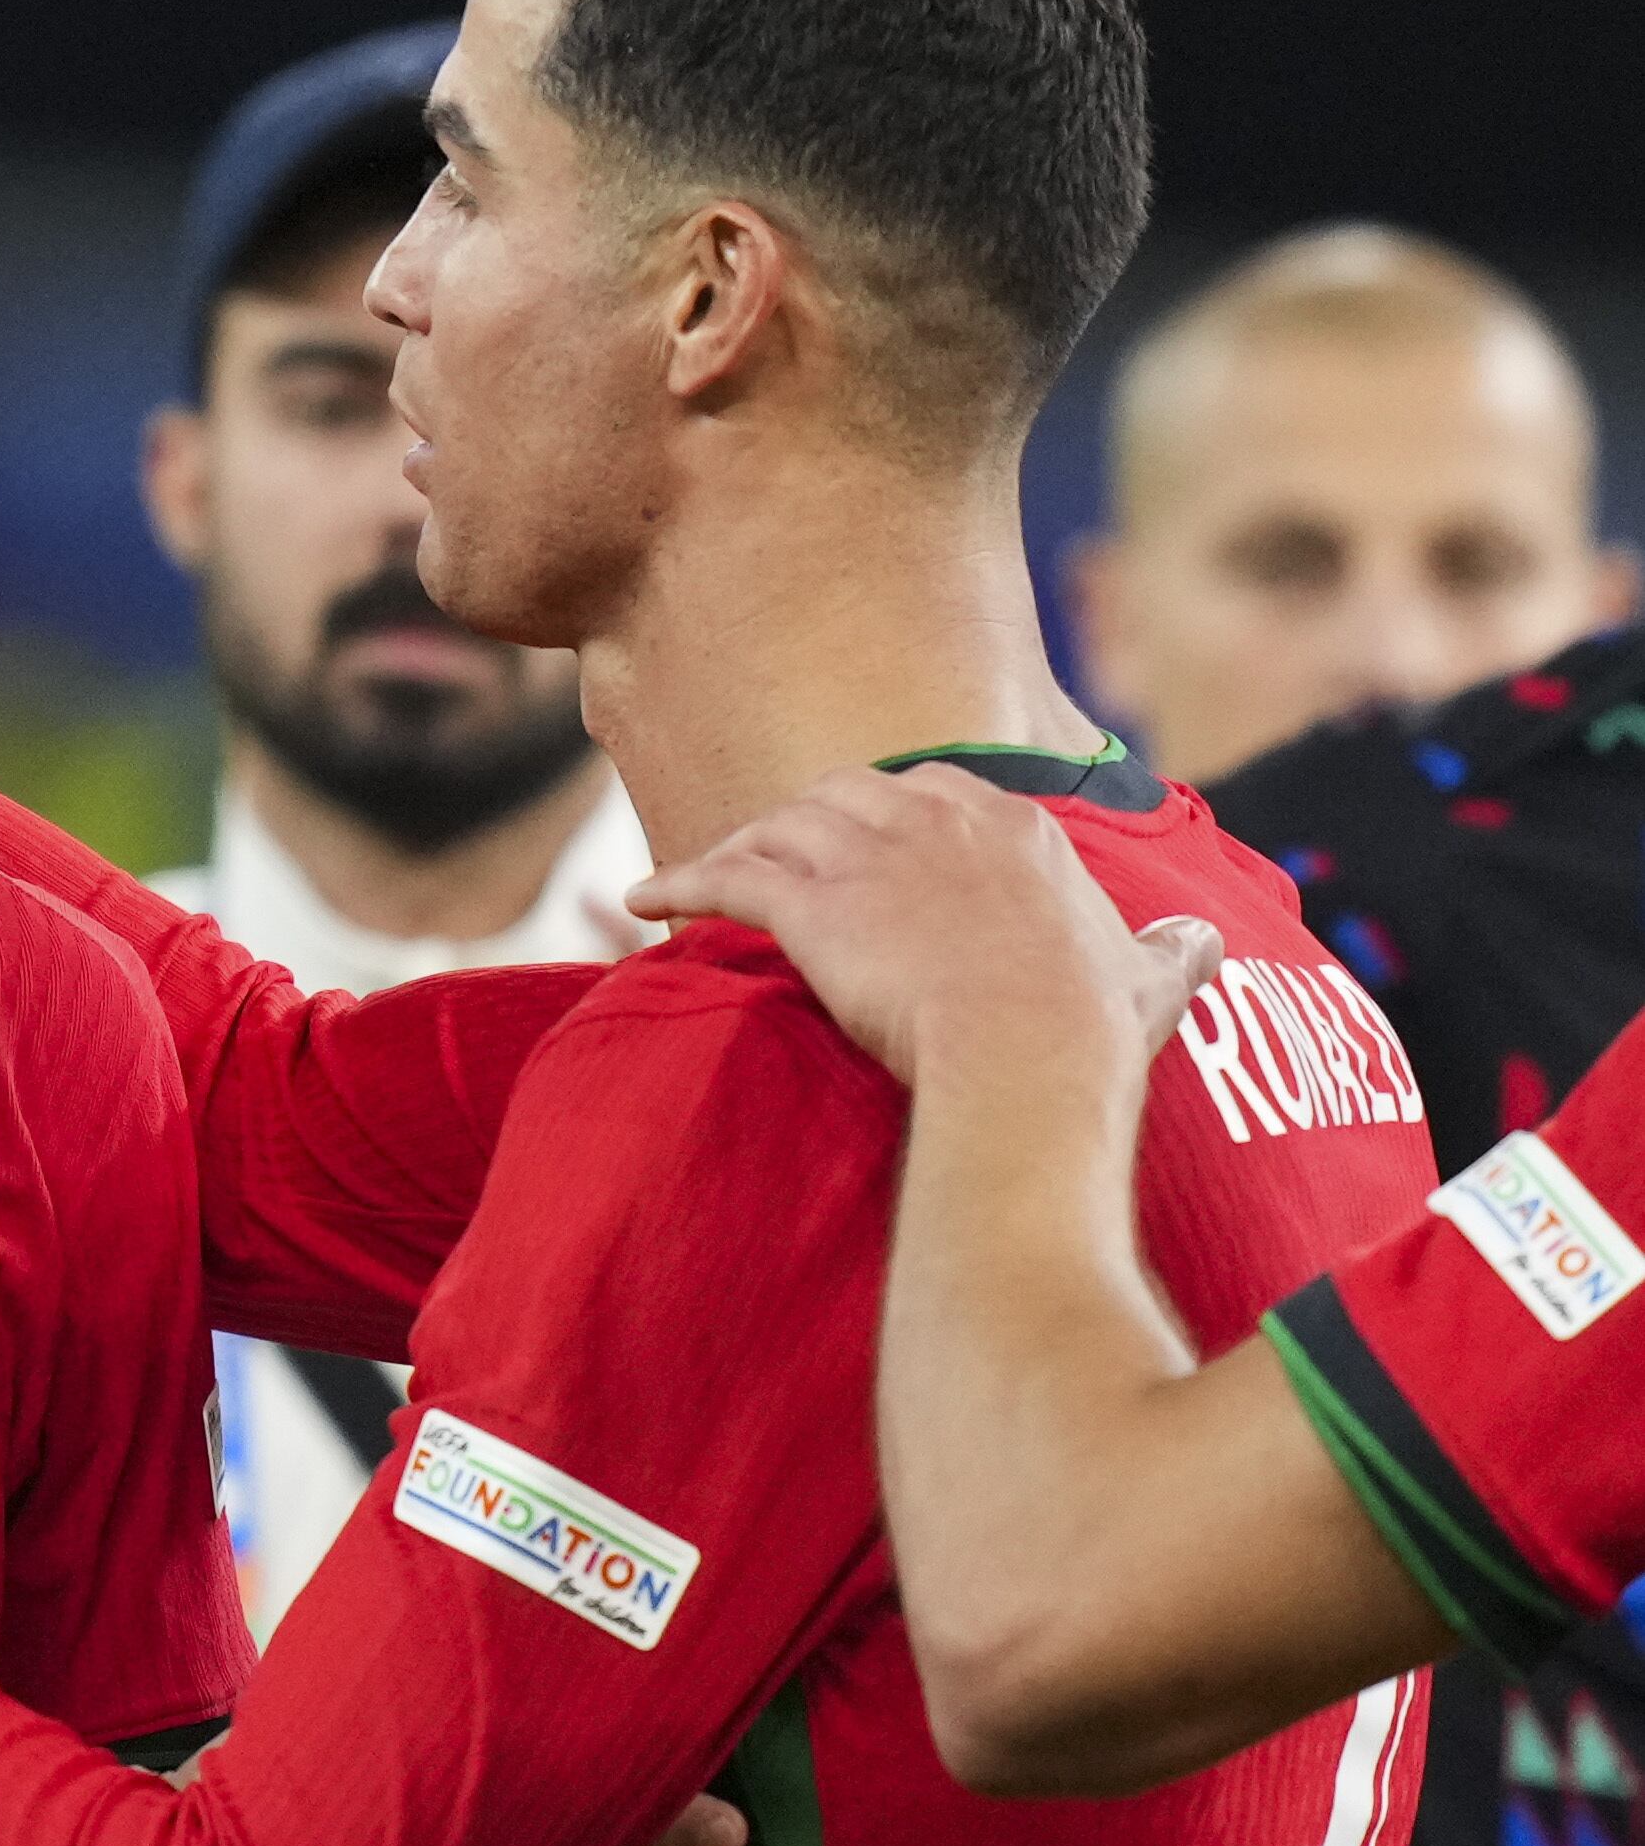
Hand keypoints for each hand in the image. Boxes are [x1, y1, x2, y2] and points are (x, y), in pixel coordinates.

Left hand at [624, 764, 1222, 1085]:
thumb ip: (1173, 950)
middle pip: (846, 792)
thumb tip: (1205, 940)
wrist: (1030, 1056)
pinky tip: (639, 901)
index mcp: (1015, 829)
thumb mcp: (1151, 977)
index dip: (892, 814)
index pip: (937, 790)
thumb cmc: (1091, 1032)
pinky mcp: (813, 902)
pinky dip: (678, 883)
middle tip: (775, 851)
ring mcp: (871, 856)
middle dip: (804, 818)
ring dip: (738, 847)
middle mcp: (938, 821)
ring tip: (704, 875)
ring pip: (781, 826)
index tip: (868, 840)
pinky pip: (727, 877)